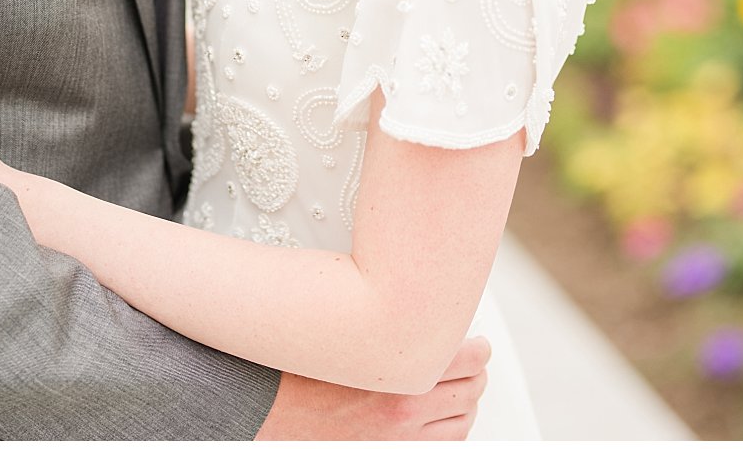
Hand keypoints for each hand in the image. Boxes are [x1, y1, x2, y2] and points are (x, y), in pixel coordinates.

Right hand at [256, 335, 490, 440]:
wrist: (265, 410)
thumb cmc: (302, 369)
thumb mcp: (350, 332)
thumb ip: (392, 325)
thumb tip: (424, 308)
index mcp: (400, 369)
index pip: (472, 356)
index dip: (477, 346)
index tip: (474, 342)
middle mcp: (406, 409)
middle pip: (473, 388)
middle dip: (474, 373)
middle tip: (469, 362)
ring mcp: (400, 439)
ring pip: (464, 420)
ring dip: (466, 403)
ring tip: (458, 389)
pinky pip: (444, 446)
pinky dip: (449, 431)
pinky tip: (442, 417)